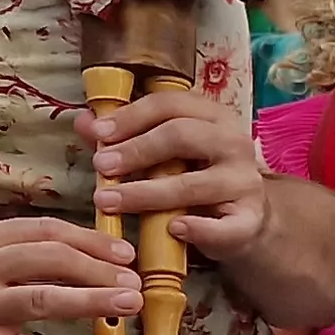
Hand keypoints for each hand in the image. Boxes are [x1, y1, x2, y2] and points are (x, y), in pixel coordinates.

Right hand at [0, 218, 140, 334]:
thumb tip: (91, 255)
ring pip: (45, 298)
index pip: (43, 230)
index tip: (124, 252)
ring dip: (93, 301)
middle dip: (99, 267)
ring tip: (128, 304)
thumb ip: (18, 254)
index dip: (90, 240)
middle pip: (49, 257)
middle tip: (134, 281)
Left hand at [79, 87, 274, 261]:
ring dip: (146, 193)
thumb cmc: (194, 177)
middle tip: (102, 165)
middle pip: (183, 136)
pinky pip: (225, 227)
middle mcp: (233, 143)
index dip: (132, 116)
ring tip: (109, 201)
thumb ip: (124, 138)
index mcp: (212, 117)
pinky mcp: (249, 220)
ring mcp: (244, 182)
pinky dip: (198, 229)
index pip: (171, 105)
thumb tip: (85, 123)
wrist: (241, 218)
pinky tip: (173, 228)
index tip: (100, 133)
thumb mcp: (161, 154)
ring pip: (194, 185)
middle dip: (137, 150)